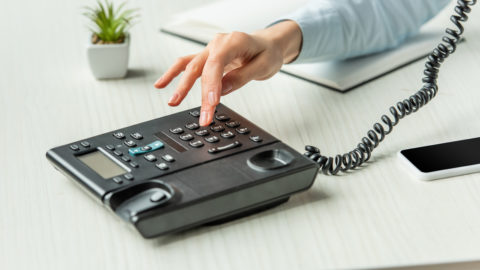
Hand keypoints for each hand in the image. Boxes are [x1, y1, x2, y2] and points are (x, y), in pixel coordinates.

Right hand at [154, 20, 301, 125]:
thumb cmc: (267, 53)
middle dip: (200, 94)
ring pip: (191, 66)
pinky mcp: (206, 57)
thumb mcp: (263, 66)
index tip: (212, 102)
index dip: (212, 84)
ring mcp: (210, 50)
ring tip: (173, 102)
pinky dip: (173, 74)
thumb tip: (221, 89)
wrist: (268, 44)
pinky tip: (162, 84)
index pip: (218, 63)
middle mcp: (218, 43)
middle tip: (202, 115)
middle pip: (203, 68)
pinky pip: (186, 64)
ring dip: (180, 84)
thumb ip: (241, 77)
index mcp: (234, 41)